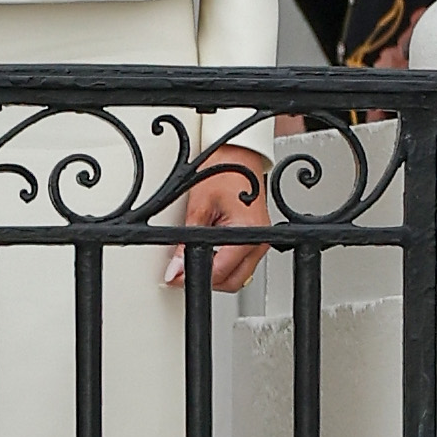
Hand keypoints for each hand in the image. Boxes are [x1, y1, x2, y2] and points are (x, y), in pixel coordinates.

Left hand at [163, 148, 268, 294]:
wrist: (236, 155)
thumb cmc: (221, 171)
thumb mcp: (198, 206)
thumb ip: (187, 241)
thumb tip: (177, 267)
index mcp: (248, 233)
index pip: (220, 271)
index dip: (195, 277)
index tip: (175, 278)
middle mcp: (260, 241)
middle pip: (233, 281)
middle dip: (207, 281)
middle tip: (181, 273)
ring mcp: (261, 241)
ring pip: (238, 276)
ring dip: (216, 273)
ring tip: (193, 259)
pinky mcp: (258, 238)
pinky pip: (242, 263)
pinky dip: (224, 263)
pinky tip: (209, 253)